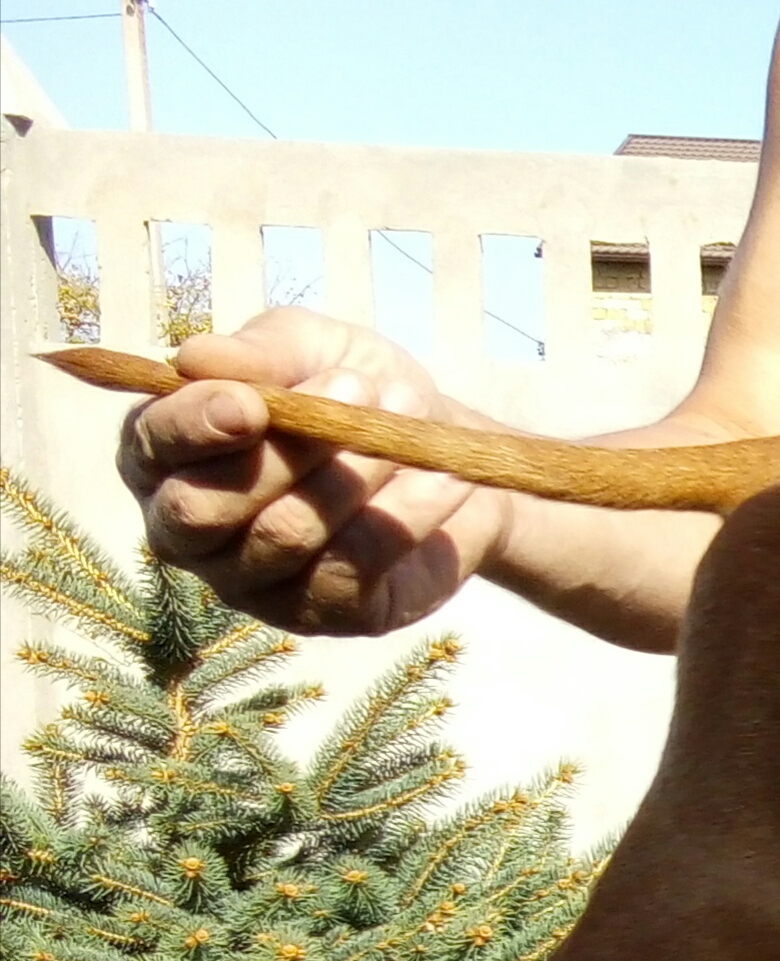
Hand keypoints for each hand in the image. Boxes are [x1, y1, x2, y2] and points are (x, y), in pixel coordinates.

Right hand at [117, 308, 516, 634]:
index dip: (194, 426)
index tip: (252, 404)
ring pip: (283, 535)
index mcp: (166, 455)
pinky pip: (351, 567)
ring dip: (353, 472)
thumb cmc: (355, 389)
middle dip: (283, 454)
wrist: (445, 446)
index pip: (152, 447)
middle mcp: (191, 529)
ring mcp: (252, 581)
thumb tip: (194, 358)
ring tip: (407, 417)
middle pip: (203, 509)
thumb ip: (261, 351)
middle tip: (360, 391)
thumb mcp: (315, 347)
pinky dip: (404, 515)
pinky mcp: (323, 612)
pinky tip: (442, 478)